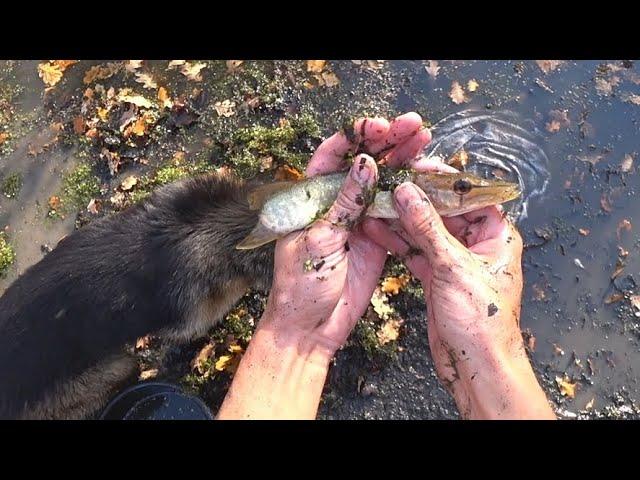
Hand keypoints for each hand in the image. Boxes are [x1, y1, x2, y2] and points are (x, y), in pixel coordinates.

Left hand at [218, 113, 431, 418]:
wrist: (311, 329)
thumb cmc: (301, 287)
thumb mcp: (320, 241)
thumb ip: (345, 204)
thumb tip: (366, 163)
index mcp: (312, 198)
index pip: (333, 155)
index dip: (357, 136)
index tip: (381, 126)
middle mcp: (336, 203)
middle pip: (365, 163)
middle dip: (389, 142)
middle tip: (415, 126)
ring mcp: (359, 220)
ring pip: (385, 183)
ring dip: (405, 162)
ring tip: (427, 142)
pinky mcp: (377, 239)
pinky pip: (397, 212)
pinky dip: (412, 197)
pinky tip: (430, 180)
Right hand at [363, 178, 554, 418]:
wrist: (476, 367)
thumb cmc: (483, 322)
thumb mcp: (454, 267)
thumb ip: (428, 228)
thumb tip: (410, 194)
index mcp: (496, 236)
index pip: (469, 197)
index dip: (443, 181)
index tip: (417, 169)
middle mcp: (477, 245)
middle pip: (443, 212)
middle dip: (416, 200)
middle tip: (390, 184)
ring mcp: (454, 262)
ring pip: (425, 232)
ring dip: (401, 220)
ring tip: (376, 203)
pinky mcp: (437, 278)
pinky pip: (416, 253)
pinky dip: (398, 243)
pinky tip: (377, 230)